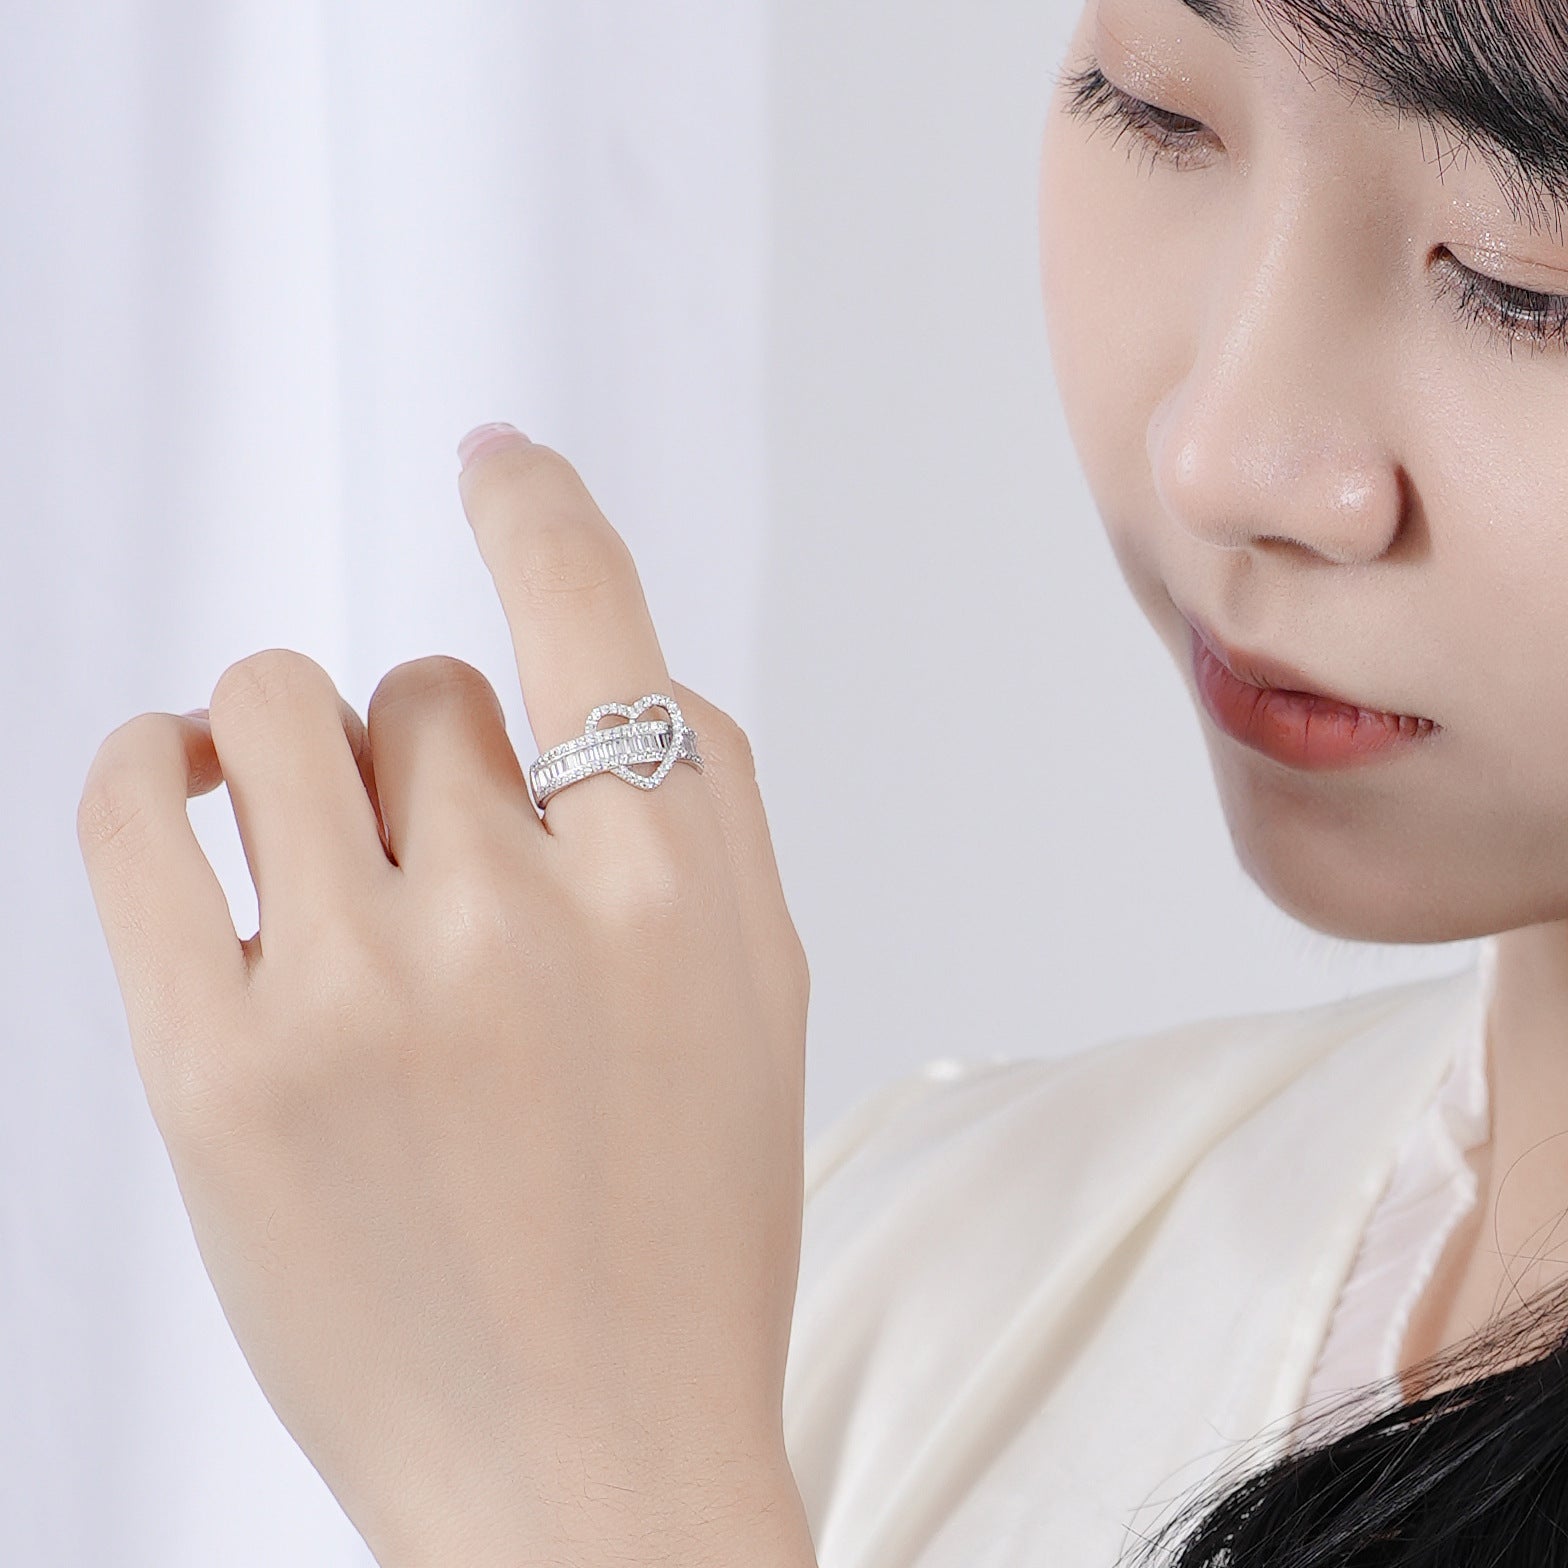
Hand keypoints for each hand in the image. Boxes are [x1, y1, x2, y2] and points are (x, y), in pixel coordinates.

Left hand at [76, 430, 817, 1567]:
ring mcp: (363, 992)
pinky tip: (185, 783)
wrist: (586, 1469)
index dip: (535, 508)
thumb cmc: (686, 1227)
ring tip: (319, 839)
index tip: (495, 457)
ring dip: (303, 746)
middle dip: (438, 764)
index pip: (588, 614)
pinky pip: (142, 801)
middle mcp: (526, 918)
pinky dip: (154, 758)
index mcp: (678, 892)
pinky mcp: (220, 1072)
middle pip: (430, 694)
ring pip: (290, 710)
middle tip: (451, 889)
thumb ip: (710, 807)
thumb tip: (605, 643)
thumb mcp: (764, 1001)